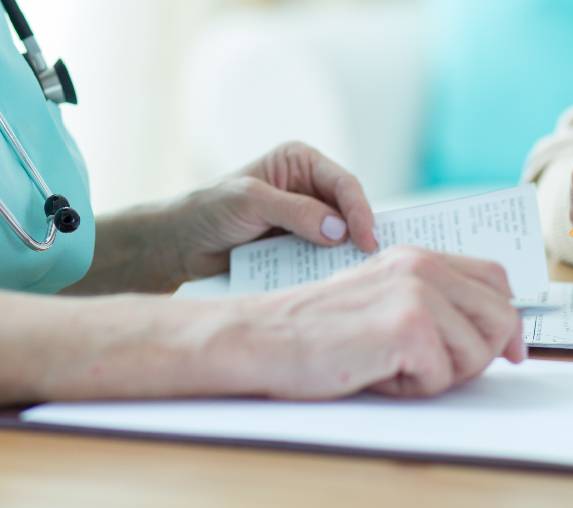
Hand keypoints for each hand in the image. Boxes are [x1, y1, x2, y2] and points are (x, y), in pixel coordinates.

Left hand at [172, 142, 377, 279]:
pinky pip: (321, 257)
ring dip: (346, 254)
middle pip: (348, 209)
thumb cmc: (208, 210)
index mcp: (300, 162)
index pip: (343, 183)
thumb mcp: (250, 201)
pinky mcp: (298, 247)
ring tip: (359, 273)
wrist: (179, 247)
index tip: (366, 240)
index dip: (359, 210)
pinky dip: (328, 268)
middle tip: (372, 260)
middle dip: (359, 232)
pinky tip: (335, 281)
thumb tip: (339, 231)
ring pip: (339, 236)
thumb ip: (296, 212)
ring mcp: (306, 219)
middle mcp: (309, 187)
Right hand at [222, 246, 525, 398]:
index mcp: (420, 257)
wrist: (263, 337)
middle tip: (436, 368)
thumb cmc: (319, 329)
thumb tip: (500, 335)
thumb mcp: (383, 298)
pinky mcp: (406, 327)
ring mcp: (417, 294)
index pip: (497, 278)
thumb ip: (435, 302)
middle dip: (480, 355)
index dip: (507, 319)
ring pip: (478, 353)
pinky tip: (377, 372)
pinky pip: (442, 377)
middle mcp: (423, 267)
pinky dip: (412, 388)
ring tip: (394, 365)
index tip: (507, 350)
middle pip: (502, 317)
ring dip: (441, 375)